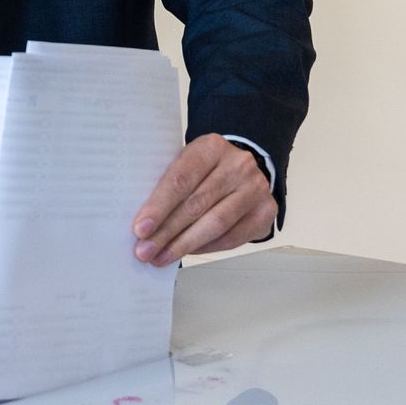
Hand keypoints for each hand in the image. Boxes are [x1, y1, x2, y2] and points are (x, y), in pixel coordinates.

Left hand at [132, 135, 274, 263]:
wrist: (242, 169)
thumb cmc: (205, 170)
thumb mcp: (186, 163)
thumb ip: (169, 186)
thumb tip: (143, 224)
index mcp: (211, 146)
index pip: (181, 179)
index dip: (159, 206)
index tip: (140, 229)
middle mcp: (238, 164)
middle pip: (196, 204)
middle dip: (167, 232)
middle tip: (145, 251)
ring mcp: (256, 188)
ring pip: (216, 223)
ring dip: (184, 245)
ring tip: (161, 257)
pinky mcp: (266, 211)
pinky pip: (232, 237)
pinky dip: (206, 248)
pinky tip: (188, 252)